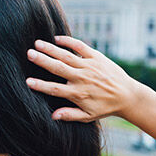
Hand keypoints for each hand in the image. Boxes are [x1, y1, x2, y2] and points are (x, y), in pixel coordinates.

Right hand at [25, 35, 143, 121]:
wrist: (127, 95)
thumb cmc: (105, 107)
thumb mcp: (88, 116)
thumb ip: (70, 115)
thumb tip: (53, 116)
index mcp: (78, 94)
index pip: (55, 89)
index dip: (40, 86)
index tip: (27, 82)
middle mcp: (82, 78)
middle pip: (58, 68)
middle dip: (42, 60)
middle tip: (28, 53)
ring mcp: (89, 66)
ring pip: (66, 56)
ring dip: (50, 49)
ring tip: (37, 43)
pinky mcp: (97, 57)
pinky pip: (81, 46)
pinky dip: (68, 41)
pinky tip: (57, 38)